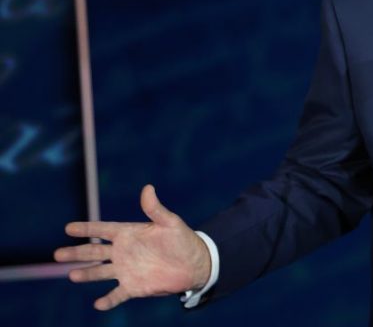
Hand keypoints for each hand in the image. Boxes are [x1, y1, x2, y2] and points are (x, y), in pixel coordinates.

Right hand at [54, 184, 211, 310]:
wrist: (195, 263)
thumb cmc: (183, 240)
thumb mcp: (170, 222)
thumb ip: (155, 209)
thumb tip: (148, 188)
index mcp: (129, 234)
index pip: (103, 230)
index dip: (86, 229)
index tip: (68, 228)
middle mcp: (123, 252)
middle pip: (94, 252)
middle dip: (76, 253)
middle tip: (57, 254)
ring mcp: (126, 270)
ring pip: (100, 273)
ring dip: (87, 274)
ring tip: (72, 275)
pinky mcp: (134, 287)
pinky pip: (117, 295)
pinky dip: (108, 300)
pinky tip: (98, 304)